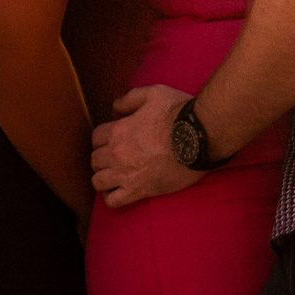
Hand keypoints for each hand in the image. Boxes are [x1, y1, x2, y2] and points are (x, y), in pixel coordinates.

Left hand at [90, 84, 198, 207]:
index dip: (104, 137)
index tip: (114, 139)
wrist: (200, 137)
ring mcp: (126, 174)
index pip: (95, 137)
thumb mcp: (155, 93)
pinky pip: (113, 201)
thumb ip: (131, 98)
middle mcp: (117, 153)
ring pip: (98, 181)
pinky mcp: (138, 191)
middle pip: (94, 159)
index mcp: (119, 130)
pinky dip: (111, 197)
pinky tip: (118, 191)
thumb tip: (115, 107)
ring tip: (115, 175)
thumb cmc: (179, 114)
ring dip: (104, 177)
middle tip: (117, 157)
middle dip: (103, 157)